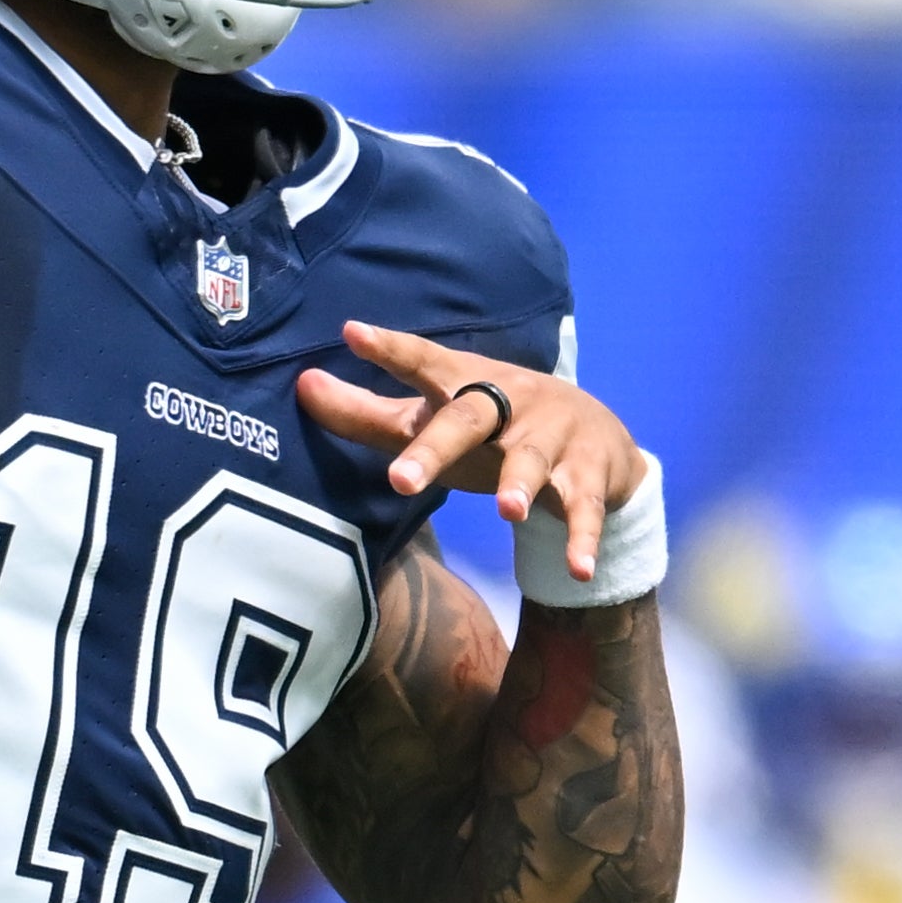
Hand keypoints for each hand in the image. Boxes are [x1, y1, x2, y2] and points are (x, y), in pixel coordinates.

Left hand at [296, 320, 648, 587]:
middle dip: (437, 446)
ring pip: (533, 458)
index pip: (423, 362)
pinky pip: (584, 508)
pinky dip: (582, 538)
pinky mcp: (589, 474)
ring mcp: (553, 437)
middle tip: (401, 480)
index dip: (390, 348)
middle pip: (470, 418)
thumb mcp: (433, 418)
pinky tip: (578, 569)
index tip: (352, 334)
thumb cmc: (492, 427)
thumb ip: (367, 412)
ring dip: (522, 483)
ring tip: (507, 510)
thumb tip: (302, 386)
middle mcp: (511, 402)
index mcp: (467, 383)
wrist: (599, 436)